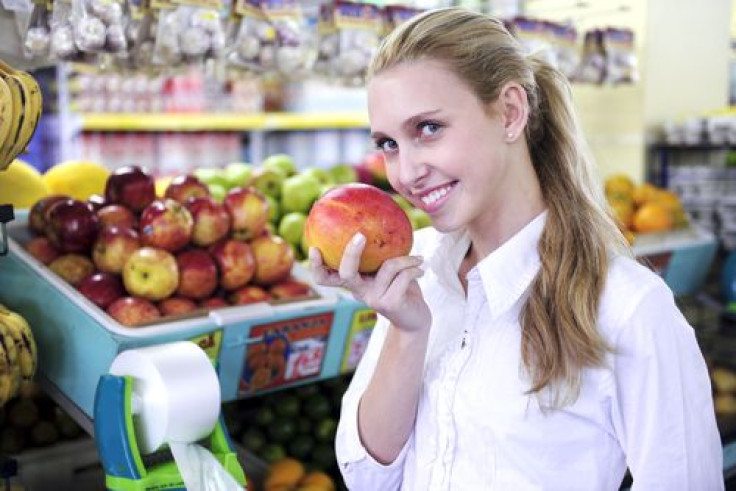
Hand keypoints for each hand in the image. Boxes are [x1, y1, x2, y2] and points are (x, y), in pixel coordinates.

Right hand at [309, 233, 430, 331]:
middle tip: (360, 236)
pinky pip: (403, 276)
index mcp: (354, 282)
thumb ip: (381, 253)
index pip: (325, 278)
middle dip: (351, 252)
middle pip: (346, 272)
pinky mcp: (389, 303)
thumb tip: (382, 216)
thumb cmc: (400, 287)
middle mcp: (359, 291)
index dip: (316, 266)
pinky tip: (421, 270)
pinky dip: (415, 269)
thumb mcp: (388, 269)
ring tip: (418, 259)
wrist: (415, 318)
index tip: (314, 248)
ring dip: (407, 259)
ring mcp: (373, 299)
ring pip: (387, 267)